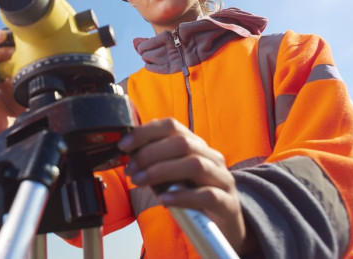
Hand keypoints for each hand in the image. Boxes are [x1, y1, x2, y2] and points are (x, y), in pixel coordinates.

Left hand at [118, 118, 254, 254]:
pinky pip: (207, 195)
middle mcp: (211, 157)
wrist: (225, 225)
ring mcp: (222, 179)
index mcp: (197, 146)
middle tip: (130, 169)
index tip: (124, 145)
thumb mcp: (173, 176)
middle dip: (150, 153)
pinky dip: (182, 196)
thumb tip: (129, 155)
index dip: (146, 132)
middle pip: (182, 143)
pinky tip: (164, 199)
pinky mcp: (228, 203)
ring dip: (161, 171)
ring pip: (194, 165)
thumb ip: (156, 164)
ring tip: (139, 182)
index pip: (172, 126)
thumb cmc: (194, 196)